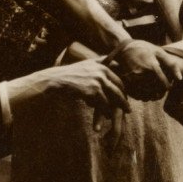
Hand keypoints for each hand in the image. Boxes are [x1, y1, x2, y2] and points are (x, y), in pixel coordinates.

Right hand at [6, 59, 130, 123]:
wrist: (54, 81)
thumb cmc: (68, 75)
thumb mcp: (84, 66)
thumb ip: (97, 65)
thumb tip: (110, 65)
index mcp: (101, 64)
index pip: (117, 77)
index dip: (123, 89)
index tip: (125, 97)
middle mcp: (101, 70)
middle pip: (119, 87)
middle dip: (123, 99)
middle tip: (127, 109)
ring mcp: (98, 80)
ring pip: (113, 96)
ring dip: (115, 108)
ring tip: (116, 116)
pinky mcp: (93, 90)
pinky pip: (104, 104)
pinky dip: (105, 111)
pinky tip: (106, 117)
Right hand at [110, 40, 182, 100]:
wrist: (124, 48)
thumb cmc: (145, 49)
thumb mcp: (160, 52)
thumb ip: (172, 65)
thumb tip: (180, 79)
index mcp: (152, 67)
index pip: (164, 86)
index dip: (168, 87)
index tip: (168, 83)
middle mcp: (142, 74)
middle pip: (156, 92)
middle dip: (160, 92)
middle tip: (161, 87)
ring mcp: (133, 79)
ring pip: (147, 96)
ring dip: (152, 95)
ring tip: (154, 90)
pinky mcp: (127, 82)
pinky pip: (137, 96)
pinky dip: (143, 96)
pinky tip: (145, 90)